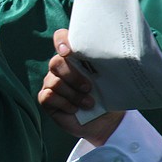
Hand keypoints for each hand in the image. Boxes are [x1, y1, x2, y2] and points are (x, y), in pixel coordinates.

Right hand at [38, 29, 123, 145]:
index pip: (61, 39)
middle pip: (56, 62)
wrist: (107, 122)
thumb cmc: (109, 97)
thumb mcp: (111, 79)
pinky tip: (75, 109)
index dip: (61, 41)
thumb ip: (105, 66)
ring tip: (88, 103)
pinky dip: (65, 103)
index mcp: (75, 57)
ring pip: (54, 82)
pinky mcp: (47, 99)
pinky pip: (49, 96)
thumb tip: (115, 57)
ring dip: (74, 95)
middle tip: (89, 87)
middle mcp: (61, 68)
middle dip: (73, 76)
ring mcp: (52, 83)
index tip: (68, 51)